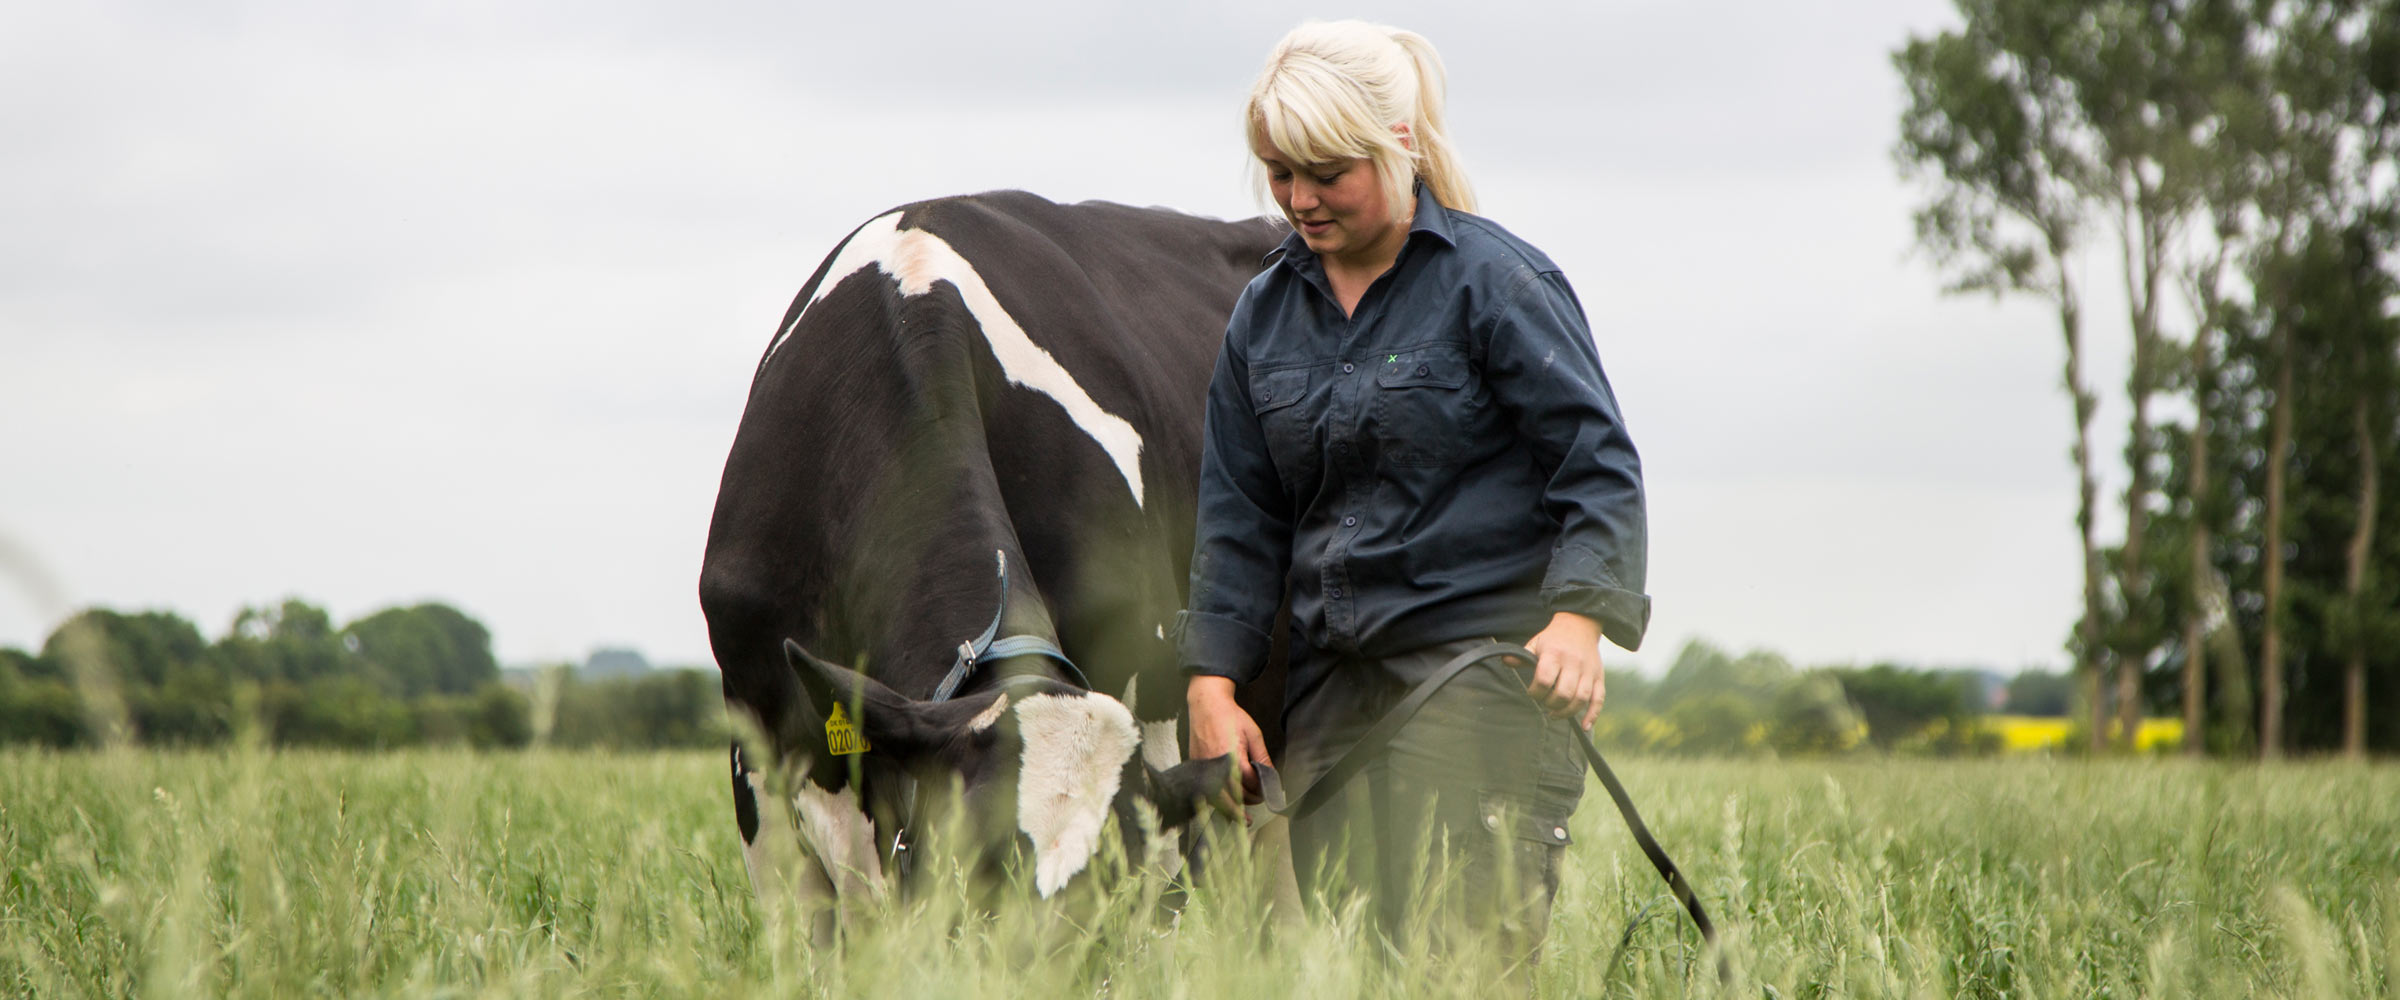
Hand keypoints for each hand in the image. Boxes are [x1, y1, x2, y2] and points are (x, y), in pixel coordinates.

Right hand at [1186, 675, 1271, 813]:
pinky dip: (1217, 800)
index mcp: (1233, 757)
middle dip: (1249, 801)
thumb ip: (1262, 757)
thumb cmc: (1230, 716)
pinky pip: (1206, 791)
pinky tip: (1225, 805)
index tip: (1268, 792)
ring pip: (1218, 798)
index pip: (1250, 783)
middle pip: (1234, 795)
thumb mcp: (1253, 734)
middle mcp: (1216, 766)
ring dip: (1232, 808)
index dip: (1261, 789)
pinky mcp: (1196, 768)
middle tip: (1259, 802)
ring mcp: (1204, 768)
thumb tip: (1271, 776)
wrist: (1206, 705)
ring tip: (1242, 817)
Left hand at [1517, 612, 1605, 730]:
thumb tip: (1505, 661)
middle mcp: (1573, 663)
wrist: (1580, 625)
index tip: (1532, 692)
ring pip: (1580, 698)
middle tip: (1544, 703)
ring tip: (1555, 714)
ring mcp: (1588, 671)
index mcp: (1555, 654)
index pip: (1544, 679)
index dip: (1535, 692)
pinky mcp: (1598, 677)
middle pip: (1563, 692)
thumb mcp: (1535, 642)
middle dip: (1550, 703)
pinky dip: (1592, 715)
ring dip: (1566, 712)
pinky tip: (1584, 726)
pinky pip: (1598, 699)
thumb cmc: (1554, 638)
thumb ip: (1521, 655)